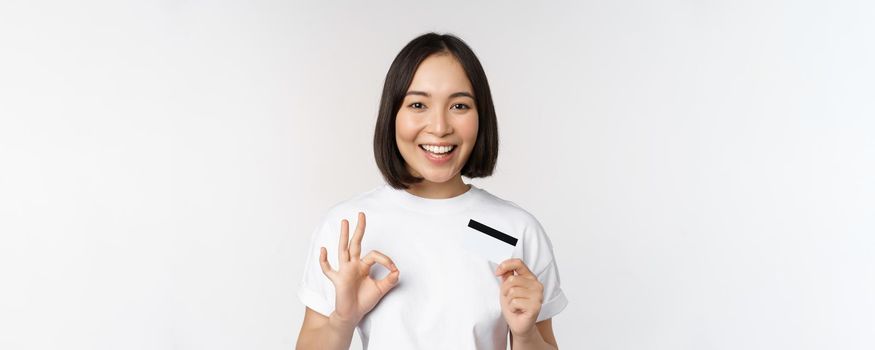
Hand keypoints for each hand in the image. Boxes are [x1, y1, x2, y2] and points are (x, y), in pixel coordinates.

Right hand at [319, 212, 399, 326]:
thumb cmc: (364, 301)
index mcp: (363, 266)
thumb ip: (390, 280)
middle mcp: (353, 265)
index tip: (394, 269)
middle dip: (359, 229)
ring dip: (344, 236)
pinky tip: (323, 250)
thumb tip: (397, 271)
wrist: (352, 315)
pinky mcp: (338, 280)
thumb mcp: (381, 289)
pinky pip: (328, 269)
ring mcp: (344, 271)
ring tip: (345, 222)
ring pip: (343, 250)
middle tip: (361, 214)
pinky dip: (324, 261)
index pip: (374, 255)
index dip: (386, 259)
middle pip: (355, 243)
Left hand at [495, 258, 542, 336]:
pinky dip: (512, 308)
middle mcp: (537, 285)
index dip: (505, 265)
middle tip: (509, 299)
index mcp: (530, 278)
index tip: (497, 273)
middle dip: (504, 290)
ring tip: (514, 305)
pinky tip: (517, 311)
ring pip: (512, 291)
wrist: (519, 324)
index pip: (518, 263)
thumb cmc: (514, 306)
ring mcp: (538, 296)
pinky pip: (515, 302)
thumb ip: (507, 276)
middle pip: (512, 279)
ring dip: (508, 300)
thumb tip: (503, 269)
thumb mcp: (507, 288)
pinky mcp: (535, 306)